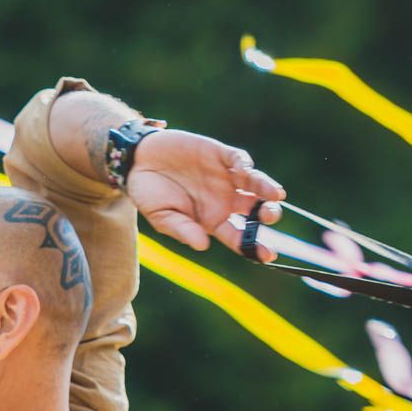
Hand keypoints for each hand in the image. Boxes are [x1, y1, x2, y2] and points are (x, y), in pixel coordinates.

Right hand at [125, 129, 284, 257]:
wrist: (137, 161)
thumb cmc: (149, 194)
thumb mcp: (161, 217)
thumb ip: (182, 230)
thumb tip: (202, 245)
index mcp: (213, 221)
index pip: (239, 236)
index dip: (254, 246)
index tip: (267, 255)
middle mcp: (225, 200)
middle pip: (254, 210)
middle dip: (266, 214)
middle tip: (269, 215)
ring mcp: (225, 177)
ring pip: (254, 184)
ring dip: (266, 189)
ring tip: (274, 195)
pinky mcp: (219, 155)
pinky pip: (238, 160)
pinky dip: (245, 165)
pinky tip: (246, 171)